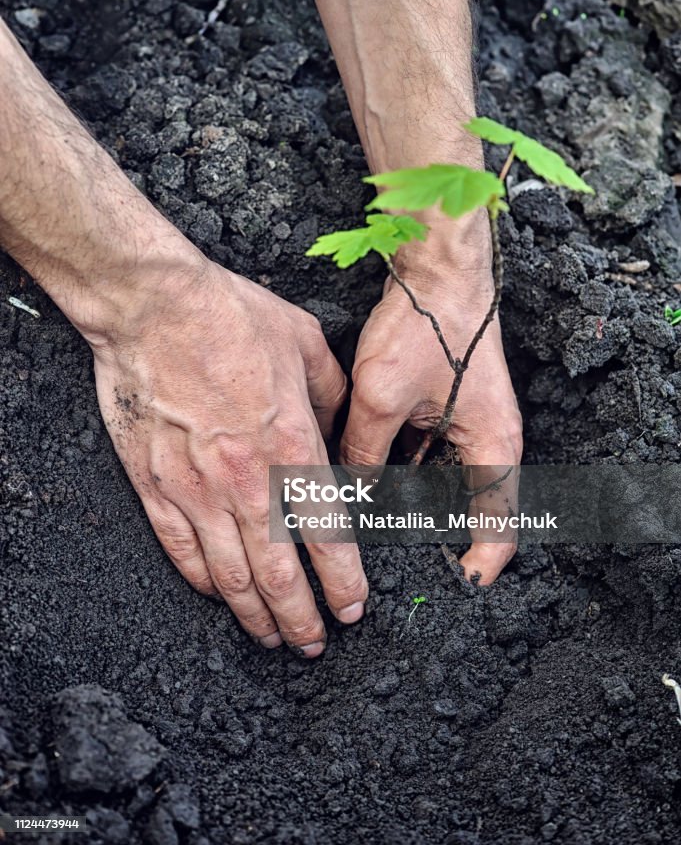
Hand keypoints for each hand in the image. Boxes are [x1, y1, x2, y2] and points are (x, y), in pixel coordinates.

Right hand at [88, 259, 367, 656]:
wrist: (153, 305)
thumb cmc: (230, 316)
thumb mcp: (307, 344)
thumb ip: (333, 397)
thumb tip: (340, 431)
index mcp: (292, 446)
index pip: (327, 535)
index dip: (343, 581)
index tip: (353, 607)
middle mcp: (247, 480)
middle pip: (279, 573)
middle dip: (302, 617)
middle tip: (315, 642)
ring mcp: (196, 488)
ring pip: (230, 575)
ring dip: (255, 615)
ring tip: (271, 637)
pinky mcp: (154, 485)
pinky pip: (181, 550)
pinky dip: (203, 583)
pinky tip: (219, 596)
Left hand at [340, 219, 522, 583]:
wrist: (439, 270)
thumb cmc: (426, 326)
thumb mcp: (382, 398)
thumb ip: (363, 452)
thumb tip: (344, 491)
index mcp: (492, 447)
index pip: (499, 525)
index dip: (477, 564)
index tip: (452, 590)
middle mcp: (490, 442)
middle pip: (469, 509)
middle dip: (431, 533)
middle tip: (390, 555)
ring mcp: (472, 425)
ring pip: (442, 482)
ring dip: (412, 498)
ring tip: (373, 518)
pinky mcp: (453, 409)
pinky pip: (430, 454)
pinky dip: (405, 468)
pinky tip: (370, 472)